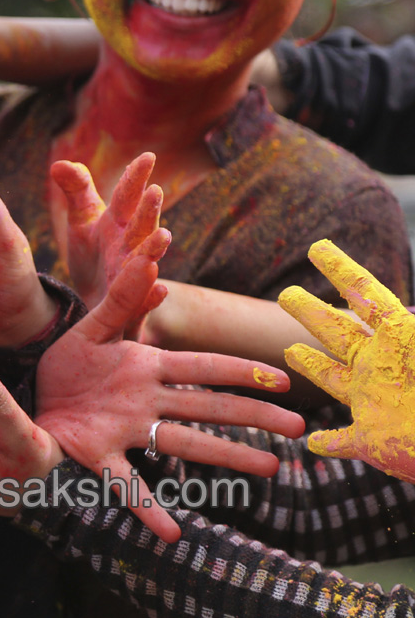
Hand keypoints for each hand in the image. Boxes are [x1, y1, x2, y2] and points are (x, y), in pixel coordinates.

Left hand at [36, 237, 306, 540]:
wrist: (26, 391)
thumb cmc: (66, 364)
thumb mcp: (92, 328)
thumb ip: (122, 300)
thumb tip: (152, 265)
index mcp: (147, 368)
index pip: (202, 368)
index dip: (240, 372)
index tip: (283, 379)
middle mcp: (146, 402)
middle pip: (206, 408)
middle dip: (251, 417)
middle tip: (297, 429)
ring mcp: (126, 430)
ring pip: (182, 443)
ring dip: (225, 456)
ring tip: (268, 470)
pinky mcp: (97, 454)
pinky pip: (126, 484)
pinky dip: (148, 509)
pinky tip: (172, 533)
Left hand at [50, 153, 162, 309]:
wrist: (96, 300)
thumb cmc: (93, 255)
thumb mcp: (82, 219)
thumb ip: (76, 190)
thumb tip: (58, 164)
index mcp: (119, 222)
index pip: (127, 196)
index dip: (135, 177)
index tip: (147, 156)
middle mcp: (130, 246)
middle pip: (141, 225)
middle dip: (149, 209)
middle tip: (155, 190)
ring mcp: (133, 276)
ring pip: (146, 261)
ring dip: (155, 249)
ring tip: (164, 235)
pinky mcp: (130, 307)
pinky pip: (142, 304)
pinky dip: (151, 298)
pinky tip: (160, 291)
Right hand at [281, 239, 414, 482]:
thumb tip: (414, 307)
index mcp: (397, 337)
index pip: (364, 294)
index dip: (340, 268)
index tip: (318, 247)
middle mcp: (379, 365)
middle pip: (336, 331)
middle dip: (309, 311)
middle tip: (287, 293)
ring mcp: (372, 402)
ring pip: (332, 379)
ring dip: (310, 366)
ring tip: (292, 353)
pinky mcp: (370, 440)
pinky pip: (342, 441)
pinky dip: (327, 442)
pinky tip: (310, 442)